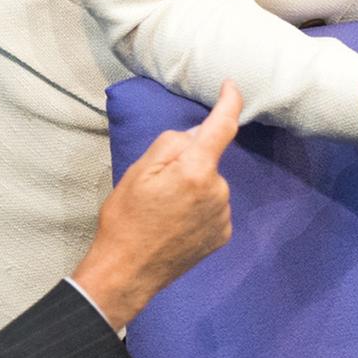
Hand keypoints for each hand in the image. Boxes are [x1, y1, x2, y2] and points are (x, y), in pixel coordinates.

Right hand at [70, 80, 241, 328]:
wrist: (127, 271)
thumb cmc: (127, 217)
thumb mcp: (139, 170)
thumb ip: (171, 144)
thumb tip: (196, 135)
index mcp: (195, 169)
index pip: (223, 125)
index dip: (230, 101)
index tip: (230, 86)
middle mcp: (218, 190)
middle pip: (208, 159)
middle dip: (189, 161)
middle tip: (157, 183)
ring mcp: (223, 215)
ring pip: (210, 183)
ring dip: (193, 186)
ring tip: (163, 208)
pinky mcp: (223, 235)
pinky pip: (213, 206)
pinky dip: (198, 207)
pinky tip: (176, 223)